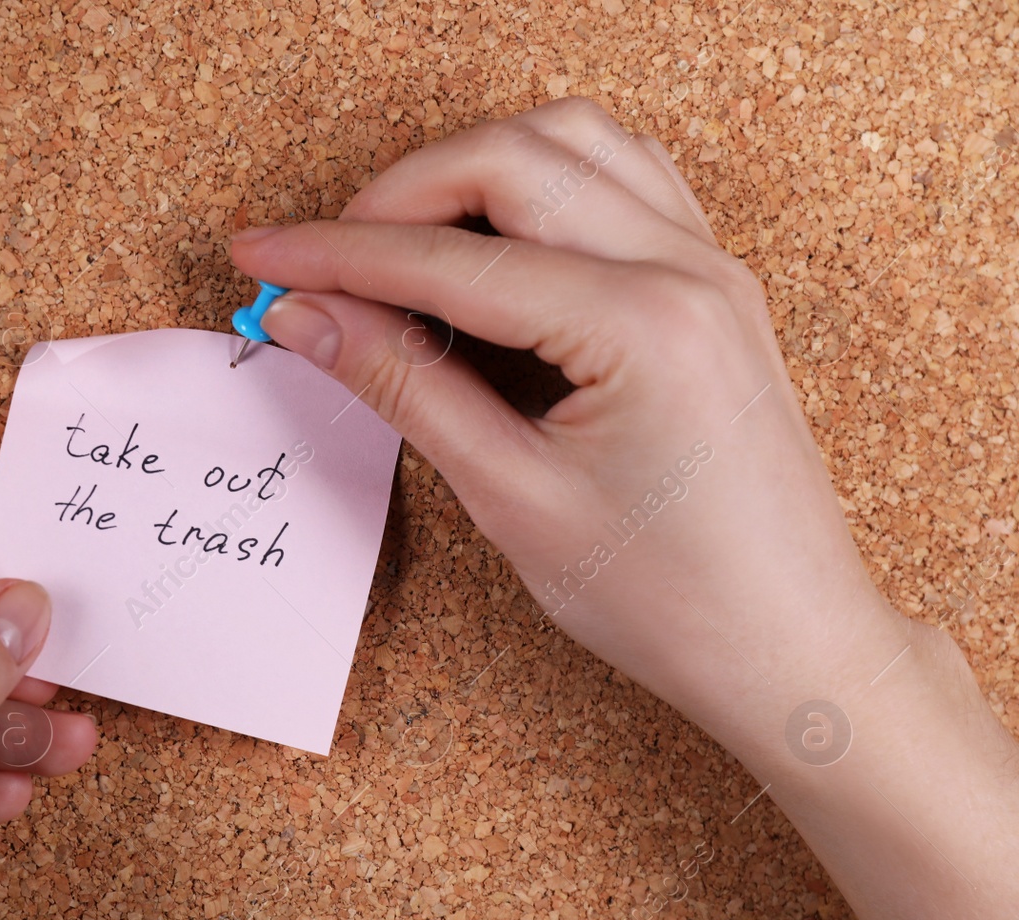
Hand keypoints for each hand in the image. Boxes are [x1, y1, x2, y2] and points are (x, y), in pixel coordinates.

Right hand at [230, 97, 911, 767]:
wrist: (790, 645)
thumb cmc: (671, 599)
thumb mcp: (514, 498)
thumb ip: (405, 387)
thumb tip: (310, 319)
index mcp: (640, 326)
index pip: (448, 261)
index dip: (335, 255)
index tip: (261, 257)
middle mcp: (686, 269)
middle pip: (510, 157)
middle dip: (397, 196)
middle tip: (324, 262)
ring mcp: (709, 267)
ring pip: (571, 143)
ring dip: (471, 172)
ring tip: (400, 248)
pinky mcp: (712, 285)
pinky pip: (619, 181)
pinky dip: (539, 188)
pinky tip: (490, 249)